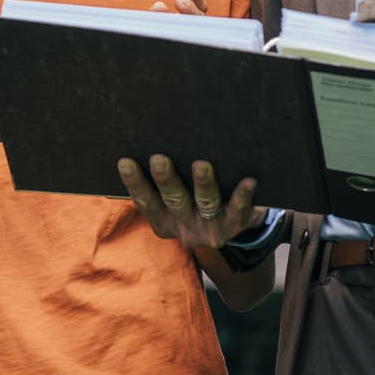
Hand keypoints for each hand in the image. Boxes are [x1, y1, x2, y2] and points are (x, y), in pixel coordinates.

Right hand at [117, 154, 263, 247]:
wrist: (231, 228)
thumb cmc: (192, 201)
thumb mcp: (172, 202)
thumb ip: (158, 184)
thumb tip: (138, 145)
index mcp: (164, 220)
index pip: (146, 201)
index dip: (134, 183)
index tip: (125, 161)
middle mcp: (185, 227)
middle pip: (174, 202)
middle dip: (166, 180)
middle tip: (159, 159)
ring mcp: (211, 228)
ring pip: (206, 204)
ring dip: (203, 184)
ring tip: (201, 165)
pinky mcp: (237, 224)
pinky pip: (240, 209)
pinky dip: (243, 195)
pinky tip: (248, 180)